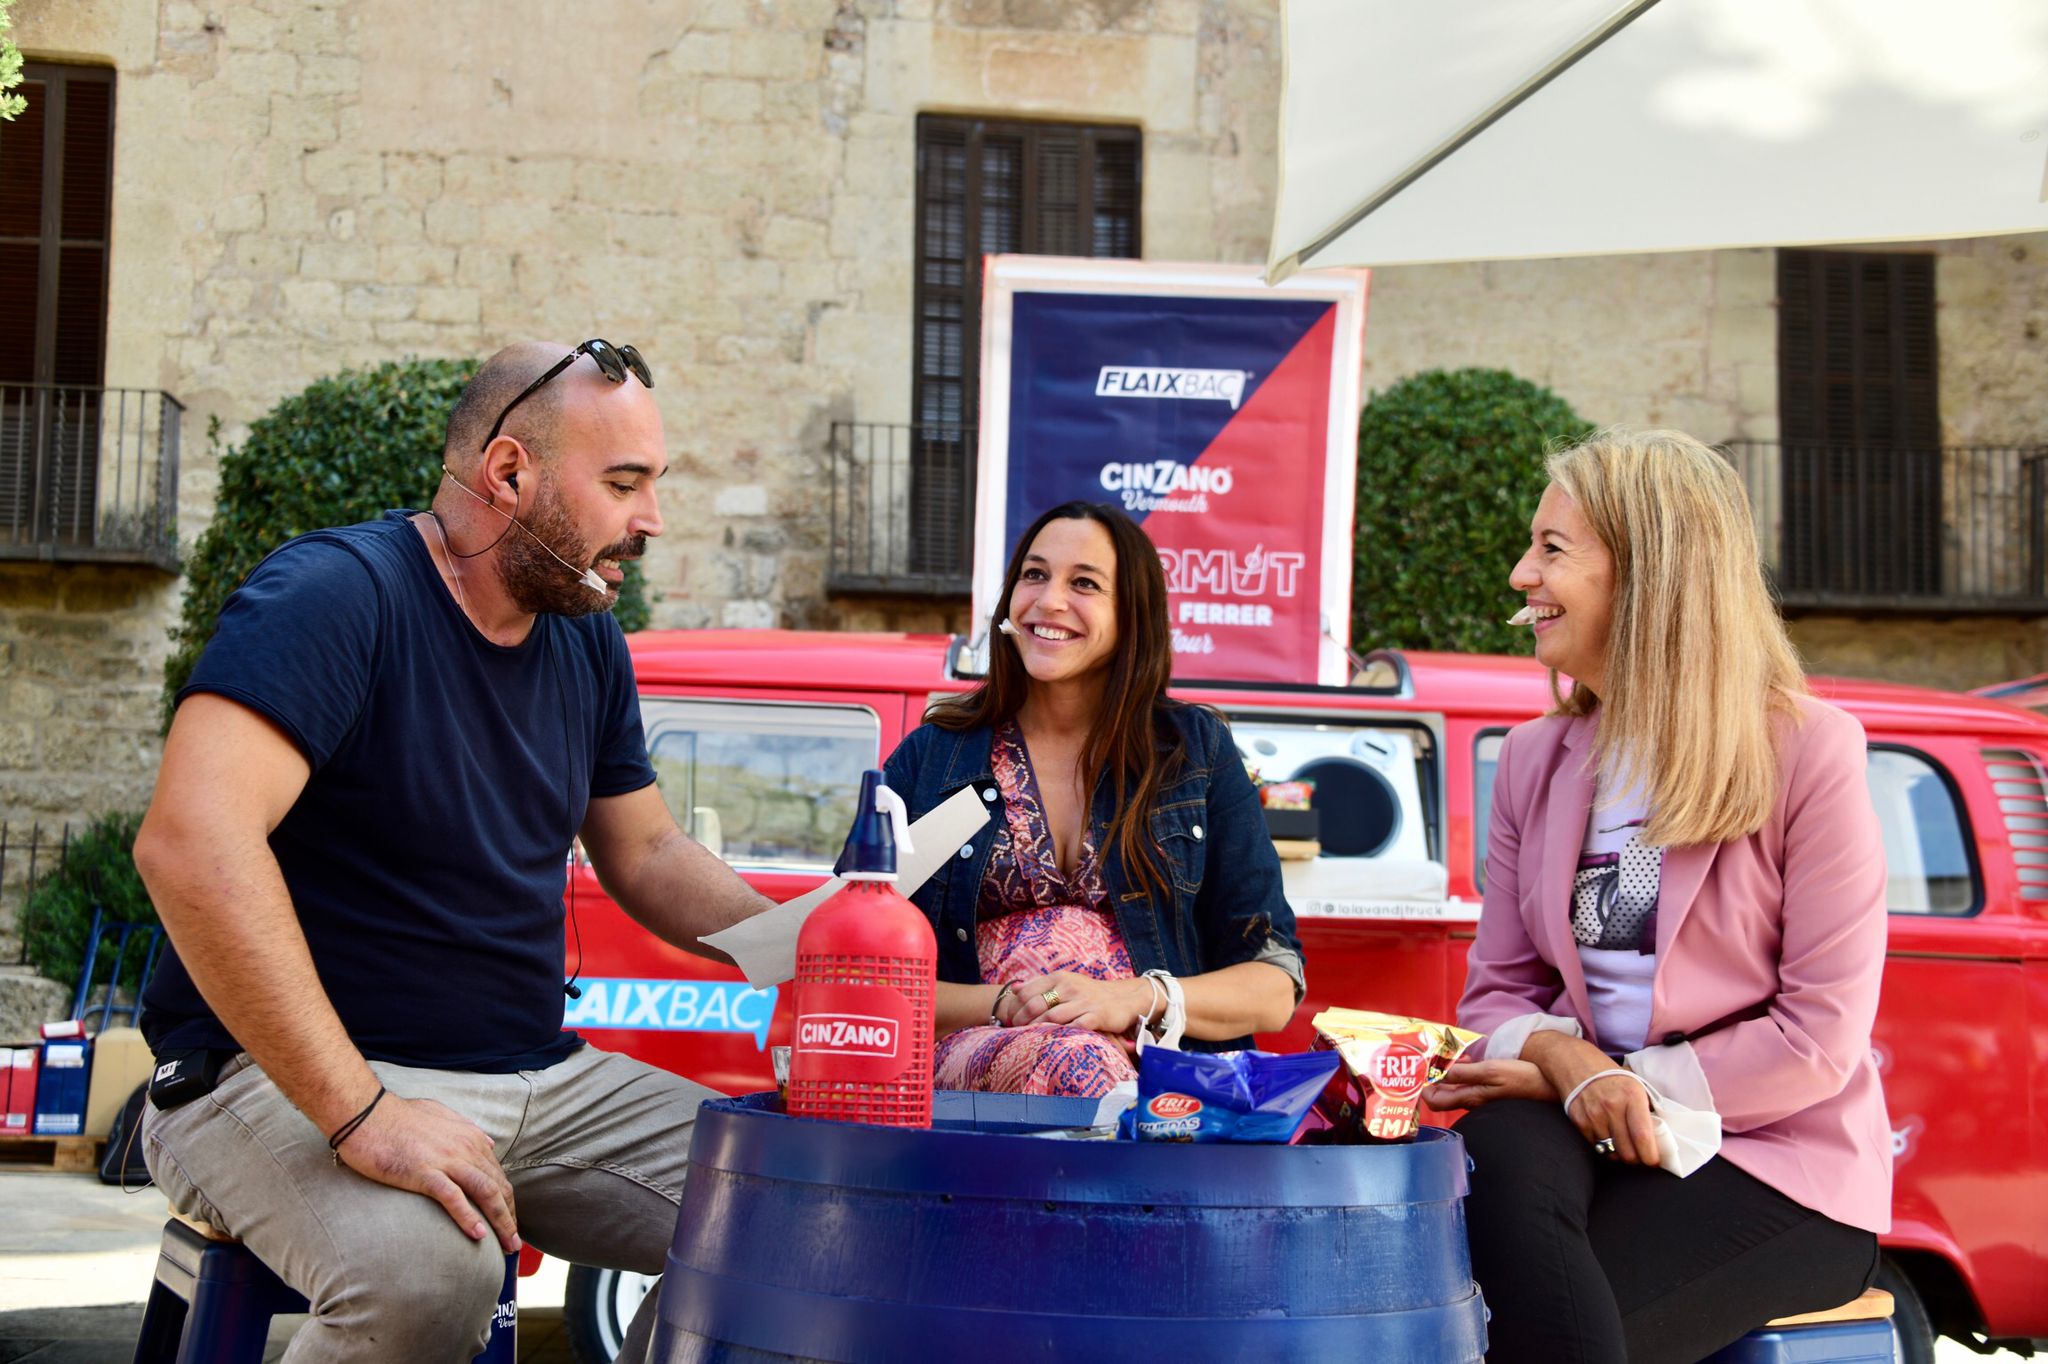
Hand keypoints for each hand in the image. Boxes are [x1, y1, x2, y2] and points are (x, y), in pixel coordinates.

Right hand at [335, 1093, 520, 1249]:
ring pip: (485, 1193)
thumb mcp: (439, 1114)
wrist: (364, 1113)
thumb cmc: (396, 1116)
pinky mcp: (424, 1172)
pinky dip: (469, 1217)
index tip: (509, 1222)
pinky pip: (453, 1198)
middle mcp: (465, 1148)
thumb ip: (465, 1127)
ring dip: (500, 1221)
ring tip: (508, 1245)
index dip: (507, 1201)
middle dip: (510, 1217)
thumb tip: (486, 1141)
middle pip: (498, 1187)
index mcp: (469, 1137)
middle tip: (514, 1243)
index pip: (497, 1175)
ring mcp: (446, 1160)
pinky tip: (478, 1235)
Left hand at [1011, 971, 1150, 1035]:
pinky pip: (1074, 1027)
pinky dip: (1061, 1035)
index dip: (1015, 1007)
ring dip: (1038, 1030)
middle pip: (1036, 1005)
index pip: (1028, 991)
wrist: (1123, 999)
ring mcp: (1083, 1001)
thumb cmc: (1088, 993)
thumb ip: (1039, 985)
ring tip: (1029, 1039)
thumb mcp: (1064, 982)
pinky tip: (1053, 1041)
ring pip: (1052, 1017)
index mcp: (1059, 977)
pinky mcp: (1096, 1016)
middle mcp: (1070, 987)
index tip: (1010, 1020)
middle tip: (1016, 1032)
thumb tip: (1013, 988)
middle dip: (1022, 1020)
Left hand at [1423, 1059, 1555, 1110]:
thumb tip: (1436, 1075)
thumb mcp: (1490, 1071)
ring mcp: (1484, 1099)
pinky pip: (1470, 1085)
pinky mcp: (1494, 1093)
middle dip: (1434, 1077)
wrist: (1552, 1085)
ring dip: (1450, 1072)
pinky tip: (1471, 1062)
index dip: (1424, 1087)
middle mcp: (1474, 1101)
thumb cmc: (1523, 1078)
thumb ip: (1463, 1074)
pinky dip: (1464, 1073)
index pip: (1435, 1101)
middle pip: (1443, 1095)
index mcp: (1471, 1098)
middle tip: (1436, 1058)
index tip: (1423, 1068)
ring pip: (1456, 1088)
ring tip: (1454, 1056)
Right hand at [1522, 1031, 1660, 1166]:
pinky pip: (1596, 1146)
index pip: (1643, 1137)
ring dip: (1619, 1154)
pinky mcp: (1579, 1121)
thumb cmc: (1611, 1077)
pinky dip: (1603, 1147)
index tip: (1654, 1160)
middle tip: (1639, 1155)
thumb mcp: (1635, 1086)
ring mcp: (1593, 1115)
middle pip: (1628, 1152)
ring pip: (1611, 1152)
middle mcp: (1612, 1106)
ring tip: (1623, 1145)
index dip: (1650, 1156)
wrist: (1575, 1062)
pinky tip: (1607, 1136)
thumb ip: (1646, 1111)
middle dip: (1636, 1159)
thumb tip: (1658, 1139)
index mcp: (1632, 1096)